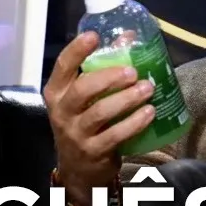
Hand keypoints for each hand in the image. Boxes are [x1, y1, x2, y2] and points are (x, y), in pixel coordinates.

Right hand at [41, 32, 155, 205]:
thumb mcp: (83, 100)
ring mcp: (76, 134)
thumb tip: (129, 37)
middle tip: (132, 71)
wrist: (77, 170)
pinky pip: (115, 135)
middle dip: (108, 77)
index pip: (62, 67)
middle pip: (82, 90)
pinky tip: (149, 113)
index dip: (76, 50)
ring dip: (126, 99)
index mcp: (56, 93)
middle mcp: (62, 112)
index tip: (94, 35)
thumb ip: (101, 71)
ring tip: (147, 88)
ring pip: (100, 113)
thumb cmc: (83, 123)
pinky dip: (134, 123)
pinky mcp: (93, 152)